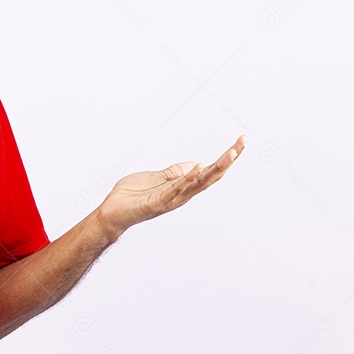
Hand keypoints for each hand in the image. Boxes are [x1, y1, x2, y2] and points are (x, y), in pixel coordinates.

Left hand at [95, 135, 246, 239]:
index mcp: (183, 187)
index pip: (210, 171)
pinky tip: (198, 167)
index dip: (226, 158)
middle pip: (211, 176)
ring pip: (199, 183)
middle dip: (228, 160)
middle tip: (243, 142)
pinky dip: (187, 179)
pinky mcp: (156, 202)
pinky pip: (175, 189)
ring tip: (230, 153)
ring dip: (215, 168)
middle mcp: (182, 194)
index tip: (241, 141)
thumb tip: (196, 164)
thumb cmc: (132, 195)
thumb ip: (175, 172)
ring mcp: (170, 199)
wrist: (111, 211)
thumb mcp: (157, 177)